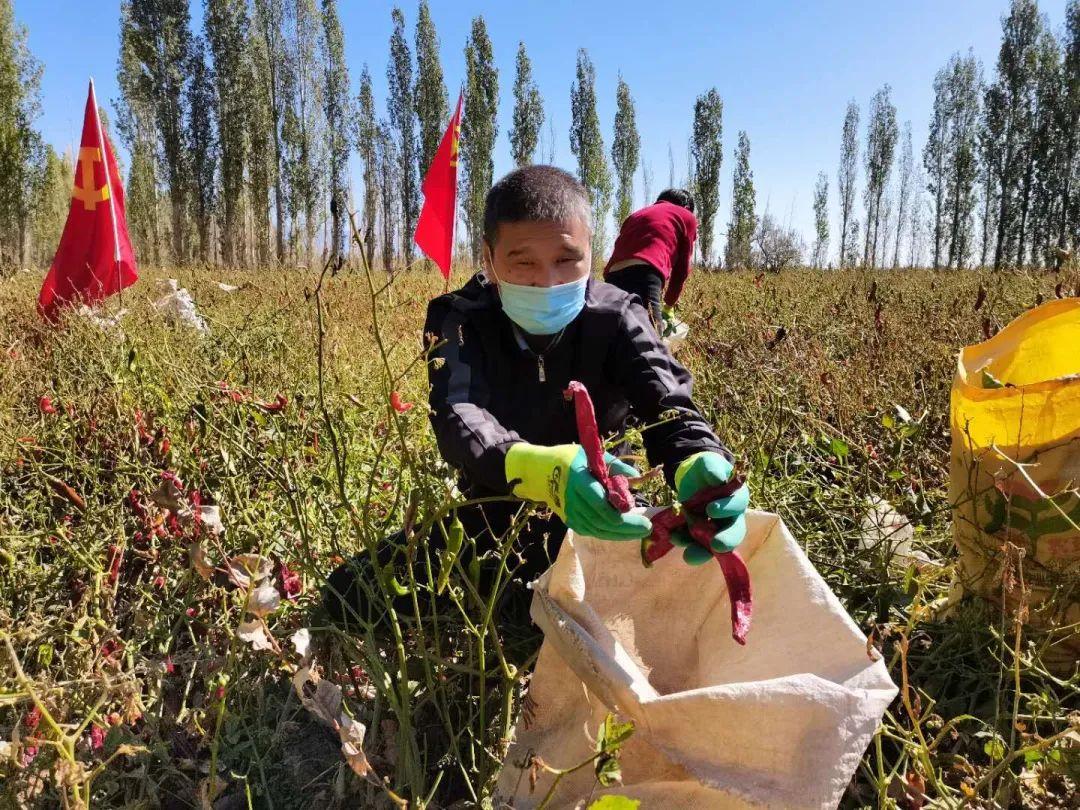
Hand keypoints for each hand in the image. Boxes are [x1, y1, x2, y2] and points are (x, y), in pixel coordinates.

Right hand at [505, 443, 652, 540]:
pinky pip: (592, 531)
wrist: (541, 472)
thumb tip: (636, 476)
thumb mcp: (592, 455)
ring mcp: (570, 513)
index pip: (597, 501)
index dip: (615, 512)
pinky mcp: (570, 521)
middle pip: (601, 520)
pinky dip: (609, 534)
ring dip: (621, 534)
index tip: (633, 513)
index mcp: (578, 480)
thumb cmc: (570, 459)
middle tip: (647, 527)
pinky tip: (624, 532)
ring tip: (640, 531)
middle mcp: (573, 500)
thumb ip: (615, 466)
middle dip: (626, 527)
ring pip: (598, 530)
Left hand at [672, 451, 749, 564]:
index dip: (727, 508)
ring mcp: (716, 529)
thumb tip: (718, 478)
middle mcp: (731, 517)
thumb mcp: (708, 463)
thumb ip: (713, 467)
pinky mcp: (701, 535)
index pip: (737, 505)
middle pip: (734, 532)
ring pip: (715, 545)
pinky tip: (674, 540)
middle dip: (726, 540)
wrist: (693, 478)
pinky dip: (686, 544)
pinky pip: (696, 543)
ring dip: (704, 552)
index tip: (711, 510)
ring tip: (690, 556)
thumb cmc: (706, 470)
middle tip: (716, 545)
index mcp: (737, 498)